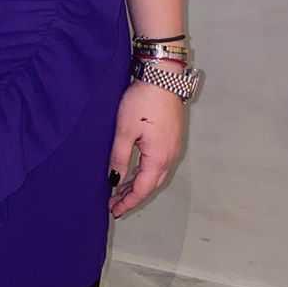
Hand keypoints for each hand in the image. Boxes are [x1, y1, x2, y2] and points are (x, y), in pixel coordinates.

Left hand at [107, 75, 186, 218]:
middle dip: (133, 196)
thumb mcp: (125, 130)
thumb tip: (114, 180)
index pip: (143, 189)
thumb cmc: (143, 101)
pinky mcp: (172, 137)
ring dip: (139, 183)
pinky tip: (134, 169)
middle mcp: (170, 156)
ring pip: (156, 174)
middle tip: (114, 203)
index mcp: (159, 158)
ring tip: (120, 189)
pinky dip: (146, 171)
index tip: (114, 210)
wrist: (164, 76)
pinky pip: (159, 163)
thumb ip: (120, 158)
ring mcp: (173, 147)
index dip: (128, 202)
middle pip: (151, 185)